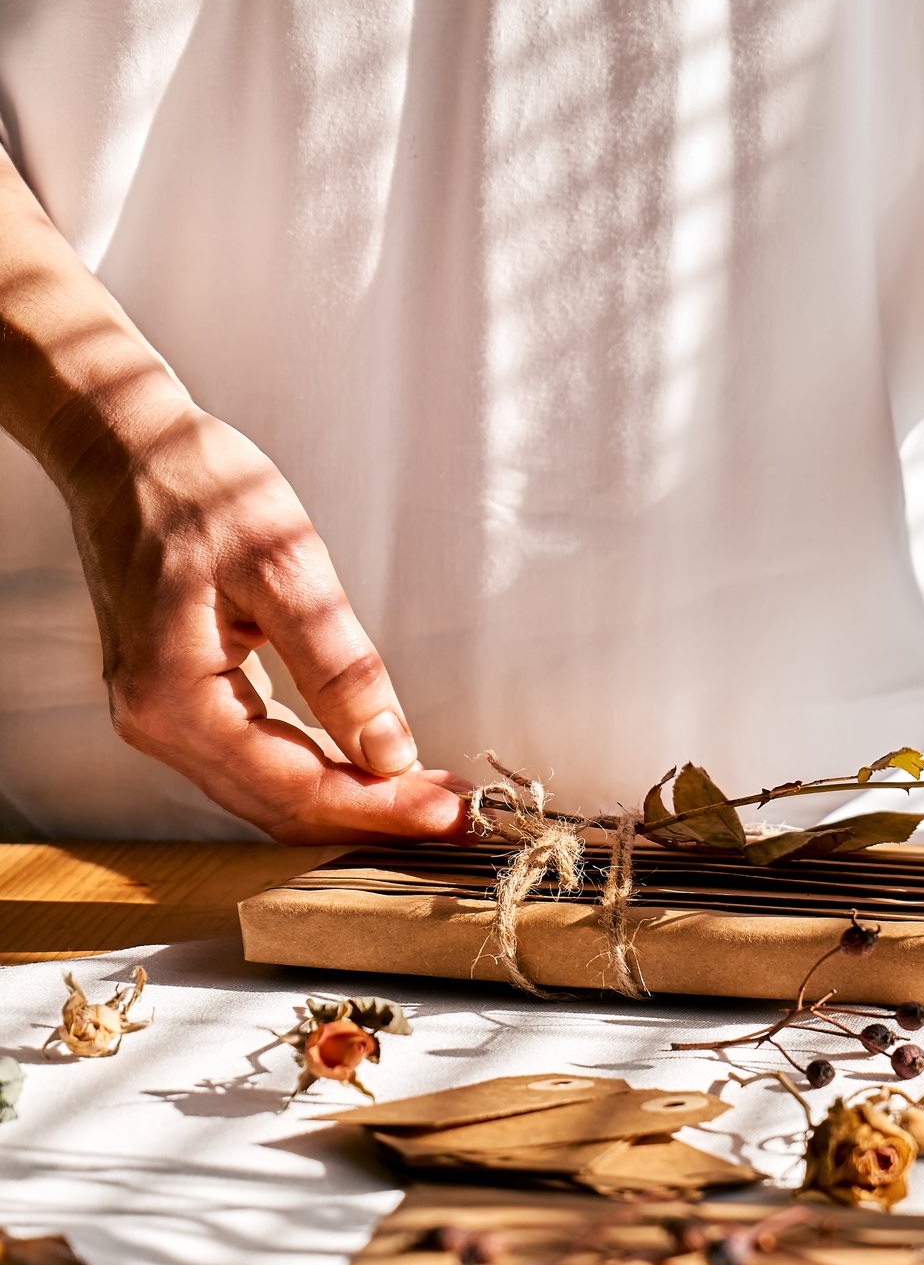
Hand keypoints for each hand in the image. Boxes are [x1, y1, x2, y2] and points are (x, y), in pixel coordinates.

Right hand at [58, 402, 467, 843]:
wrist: (126, 449)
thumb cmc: (201, 489)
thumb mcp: (284, 565)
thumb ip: (338, 665)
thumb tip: (389, 751)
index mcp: (176, 700)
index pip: (296, 787)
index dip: (381, 807)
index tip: (452, 815)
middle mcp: (157, 725)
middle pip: (281, 806)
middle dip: (374, 814)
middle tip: (457, 816)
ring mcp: (161, 717)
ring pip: (268, 792)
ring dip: (349, 800)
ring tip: (428, 796)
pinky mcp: (177, 700)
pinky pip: (255, 761)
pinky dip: (318, 771)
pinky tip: (371, 764)